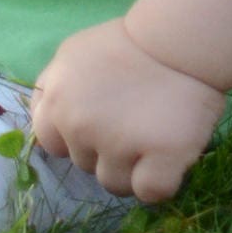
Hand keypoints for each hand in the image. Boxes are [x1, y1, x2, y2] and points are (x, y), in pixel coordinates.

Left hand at [29, 17, 226, 204]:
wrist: (181, 40)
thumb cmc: (130, 42)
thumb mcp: (75, 53)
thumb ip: (56, 87)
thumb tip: (52, 118)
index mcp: (56, 98)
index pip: (50, 142)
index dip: (75, 138)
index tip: (100, 124)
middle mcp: (78, 125)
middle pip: (85, 165)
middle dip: (106, 151)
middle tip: (133, 121)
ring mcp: (116, 145)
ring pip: (115, 183)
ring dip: (133, 168)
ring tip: (153, 134)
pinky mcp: (158, 161)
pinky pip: (150, 192)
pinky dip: (161, 181)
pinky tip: (170, 153)